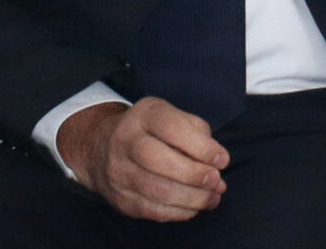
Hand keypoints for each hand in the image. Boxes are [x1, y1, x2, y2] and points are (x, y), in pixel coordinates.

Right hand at [58, 98, 227, 221]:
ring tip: (213, 198)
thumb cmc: (152, 131)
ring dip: (192, 198)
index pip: (171, 128)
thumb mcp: (171, 116)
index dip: (201, 146)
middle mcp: (125, 141)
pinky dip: (180, 212)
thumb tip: (216, 161)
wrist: (103, 148)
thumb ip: (197, 132)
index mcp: (143, 115)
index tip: (222, 160)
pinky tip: (195, 207)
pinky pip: (152, 210)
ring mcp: (119, 171)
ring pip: (156, 190)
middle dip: (194, 174)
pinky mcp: (121, 198)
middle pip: (157, 160)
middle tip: (217, 181)